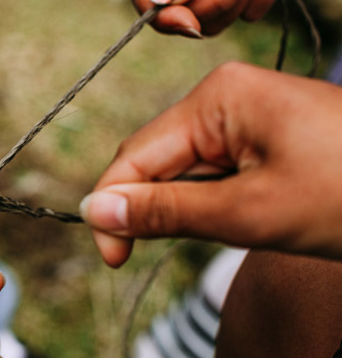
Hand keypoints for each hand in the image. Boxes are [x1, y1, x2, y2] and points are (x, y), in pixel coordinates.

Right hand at [80, 61, 341, 265]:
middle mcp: (224, 98)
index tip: (111, 259)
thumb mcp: (249, 213)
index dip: (114, 209)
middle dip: (154, 209)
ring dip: (190, 210)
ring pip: (186, 172)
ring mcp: (246, 116)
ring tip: (236, 231)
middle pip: (157, 161)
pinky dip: (217, 204)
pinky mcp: (263, 137)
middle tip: (164, 255)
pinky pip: (216, 173)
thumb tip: (94, 213)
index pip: (135, 155)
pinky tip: (246, 219)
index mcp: (217, 99)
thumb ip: (165, 212)